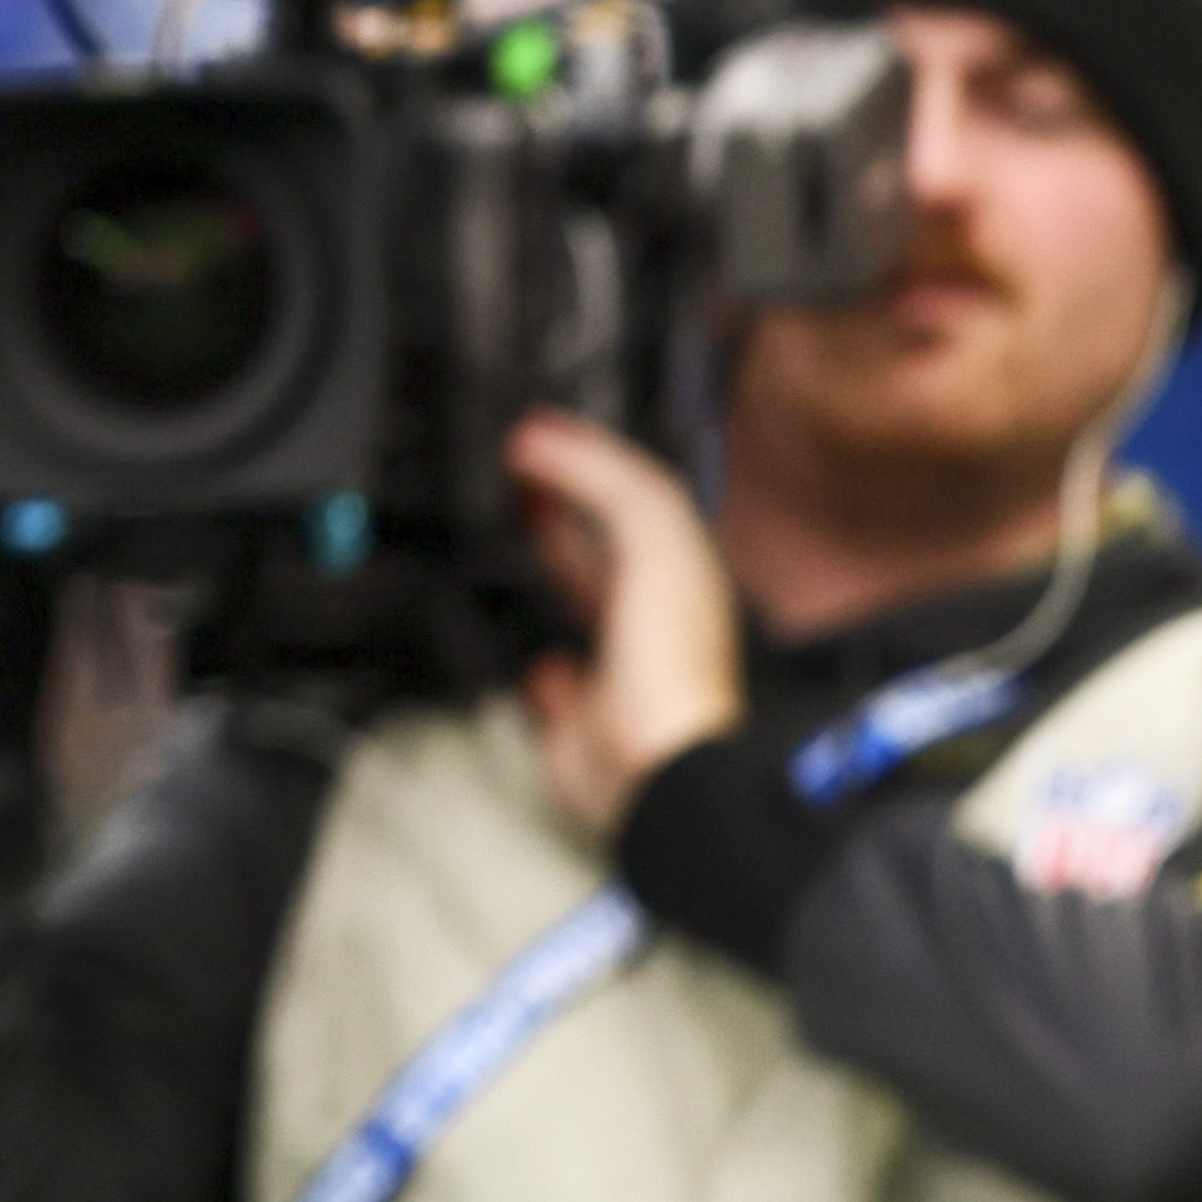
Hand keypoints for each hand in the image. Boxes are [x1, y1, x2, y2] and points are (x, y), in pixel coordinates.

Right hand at [505, 408, 743, 844]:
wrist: (655, 767)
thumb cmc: (670, 666)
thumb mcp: (653, 544)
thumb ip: (608, 485)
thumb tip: (547, 444)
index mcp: (681, 573)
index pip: (634, 494)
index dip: (587, 456)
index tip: (538, 433)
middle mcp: (651, 616)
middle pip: (606, 541)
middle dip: (567, 501)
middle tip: (522, 468)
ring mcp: (617, 665)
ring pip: (582, 597)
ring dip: (553, 560)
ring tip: (520, 527)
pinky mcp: (581, 715)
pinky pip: (556, 679)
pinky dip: (540, 660)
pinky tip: (531, 653)